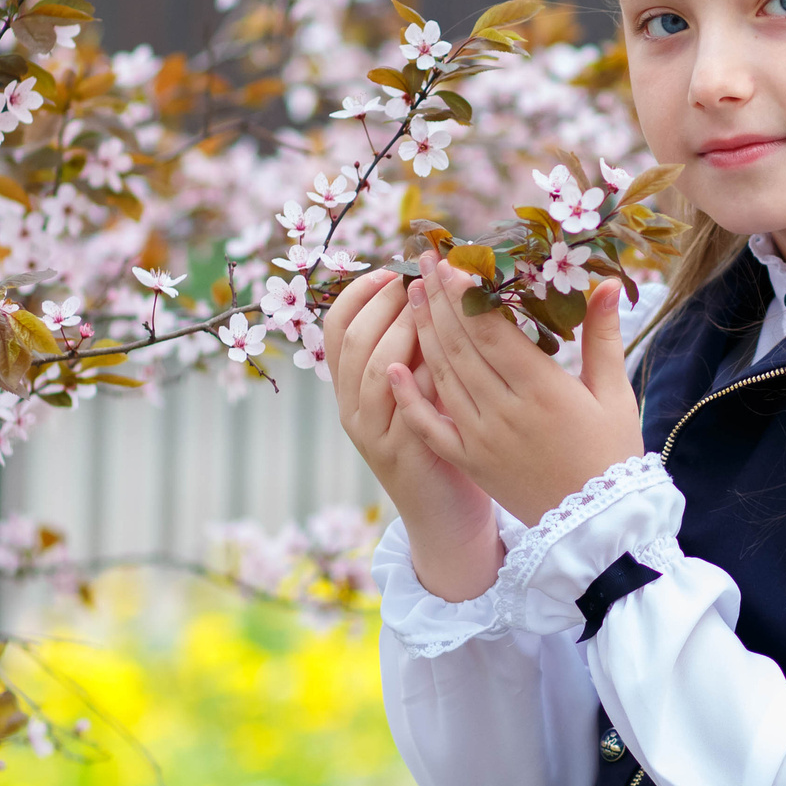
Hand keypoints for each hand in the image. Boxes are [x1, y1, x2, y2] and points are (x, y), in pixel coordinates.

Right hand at [322, 269, 502, 601]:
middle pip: (355, 341)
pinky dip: (425, 373)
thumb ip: (416, 348)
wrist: (445, 515)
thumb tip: (432, 286)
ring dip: (404, 329)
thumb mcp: (418, 390)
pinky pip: (407, 404)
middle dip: (386, 302)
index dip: (359, 294)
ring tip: (429, 303)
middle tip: (416, 278)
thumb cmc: (440, 441)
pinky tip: (448, 351)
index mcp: (350, 389)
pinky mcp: (402, 453)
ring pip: (376, 368)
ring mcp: (373, 433)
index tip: (390, 270)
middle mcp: (352, 409)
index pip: (336, 328)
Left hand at [391, 252, 645, 526]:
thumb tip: (609, 282)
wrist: (598, 528)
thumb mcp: (615, 394)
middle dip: (439, 300)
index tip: (450, 262)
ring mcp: (482, 439)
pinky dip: (410, 398)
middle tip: (422, 261)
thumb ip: (604, 336)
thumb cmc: (613, 455)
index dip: (467, 295)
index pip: (493, 332)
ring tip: (410, 295)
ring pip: (444, 377)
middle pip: (461, 347)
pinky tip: (392, 368)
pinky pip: (431, 426)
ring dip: (423, 334)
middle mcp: (506, 412)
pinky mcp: (470, 461)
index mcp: (544, 392)